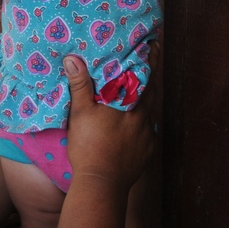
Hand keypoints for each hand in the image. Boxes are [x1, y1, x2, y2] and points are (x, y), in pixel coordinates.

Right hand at [63, 56, 152, 189]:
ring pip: (152, 110)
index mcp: (128, 102)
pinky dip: (145, 122)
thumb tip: (73, 59)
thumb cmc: (89, 146)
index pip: (144, 74)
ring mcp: (148, 133)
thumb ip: (80, 85)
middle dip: (152, 75)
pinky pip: (150, 130)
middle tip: (152, 60)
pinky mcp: (148, 149)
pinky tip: (139, 123)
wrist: (102, 183)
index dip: (151, 59)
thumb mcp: (80, 113)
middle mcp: (143, 115)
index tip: (155, 44)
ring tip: (144, 90)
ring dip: (149, 98)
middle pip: (152, 90)